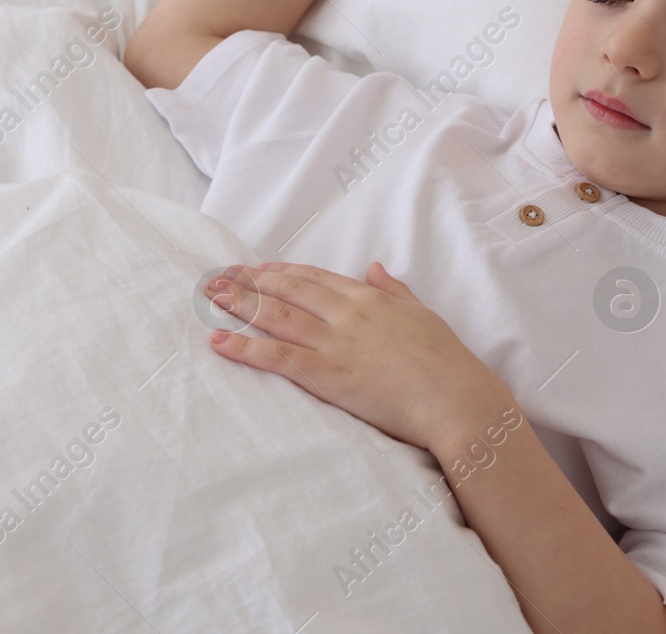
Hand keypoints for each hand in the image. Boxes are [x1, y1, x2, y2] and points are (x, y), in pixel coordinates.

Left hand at [205, 261, 512, 452]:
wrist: (454, 397)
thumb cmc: (446, 362)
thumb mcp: (421, 314)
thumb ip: (394, 291)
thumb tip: (374, 269)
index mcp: (369, 299)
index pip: (316, 279)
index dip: (283, 272)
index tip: (258, 268)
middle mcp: (346, 314)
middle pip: (288, 292)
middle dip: (250, 282)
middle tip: (218, 275)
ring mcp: (335, 342)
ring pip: (277, 316)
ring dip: (240, 305)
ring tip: (211, 297)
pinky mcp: (327, 374)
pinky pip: (278, 356)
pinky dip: (246, 347)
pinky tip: (220, 342)